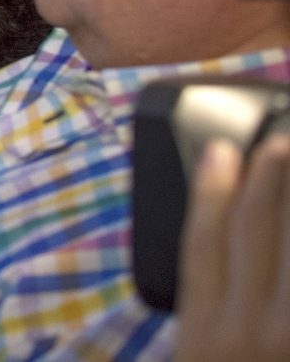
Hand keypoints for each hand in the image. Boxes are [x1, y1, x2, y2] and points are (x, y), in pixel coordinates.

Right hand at [175, 134, 289, 361]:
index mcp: (205, 339)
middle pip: (256, 237)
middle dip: (268, 182)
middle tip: (282, 139)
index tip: (220, 150)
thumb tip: (197, 264)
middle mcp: (251, 335)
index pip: (203, 245)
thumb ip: (207, 325)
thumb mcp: (197, 361)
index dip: (209, 192)